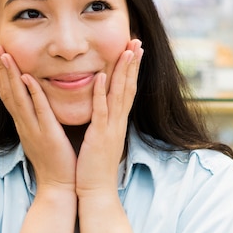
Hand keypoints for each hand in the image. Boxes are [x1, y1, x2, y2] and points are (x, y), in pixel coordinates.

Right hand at [0, 44, 76, 193]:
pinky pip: (38, 111)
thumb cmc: (56, 162)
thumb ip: (41, 118)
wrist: (60, 187)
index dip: (2, 74)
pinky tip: (28, 77)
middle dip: (0, 68)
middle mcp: (24, 125)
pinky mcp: (47, 135)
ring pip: (17, 98)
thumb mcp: (45, 135)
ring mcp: (33, 130)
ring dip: (9, 75)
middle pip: (7, 92)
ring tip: (3, 54)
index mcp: (25, 124)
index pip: (9, 95)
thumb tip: (40, 102)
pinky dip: (32, 93)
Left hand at [76, 39, 142, 199]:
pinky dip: (102, 93)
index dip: (131, 70)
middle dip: (133, 63)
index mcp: (116, 123)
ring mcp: (111, 129)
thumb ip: (101, 124)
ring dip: (124, 71)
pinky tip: (103, 76)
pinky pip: (102, 111)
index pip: (127, 91)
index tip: (133, 50)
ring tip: (128, 49)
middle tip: (138, 41)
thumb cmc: (94, 168)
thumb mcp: (100, 140)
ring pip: (120, 95)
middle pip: (129, 87)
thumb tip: (99, 111)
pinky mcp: (100, 136)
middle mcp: (117, 123)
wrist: (95, 191)